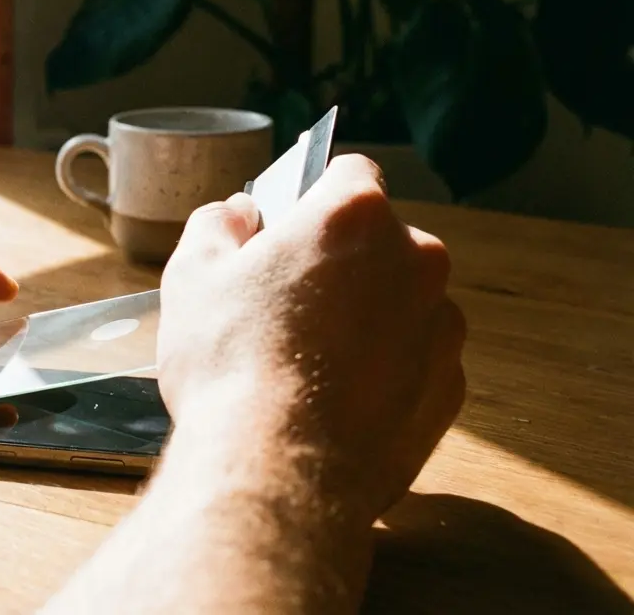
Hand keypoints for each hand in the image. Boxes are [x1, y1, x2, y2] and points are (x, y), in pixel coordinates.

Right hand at [155, 155, 465, 521]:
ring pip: (398, 304)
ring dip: (362, 319)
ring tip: (303, 364)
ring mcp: (440, 327)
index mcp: (355, 215)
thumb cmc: (233, 364)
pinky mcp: (448, 388)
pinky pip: (411, 362)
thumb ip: (217, 224)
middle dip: (336, 265)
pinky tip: (329, 400)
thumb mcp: (192, 274)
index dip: (309, 197)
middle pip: (376, 242)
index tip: (283, 229)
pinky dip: (380, 373)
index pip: (347, 171)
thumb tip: (240, 217)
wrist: (279, 469)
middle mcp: (416, 260)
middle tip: (280, 306)